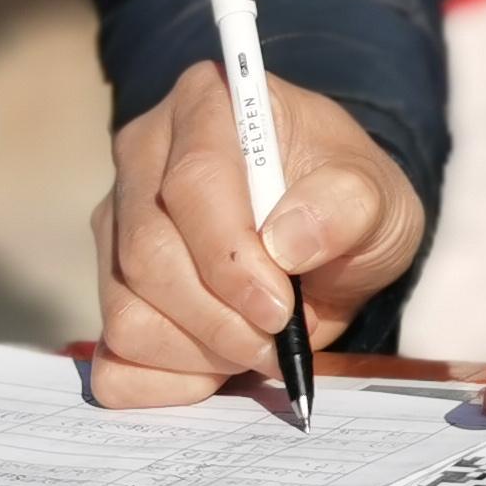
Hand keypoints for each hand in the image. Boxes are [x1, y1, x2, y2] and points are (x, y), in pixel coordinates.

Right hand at [90, 61, 427, 408]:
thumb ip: (348, 204)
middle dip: (221, 317)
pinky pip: (112, 358)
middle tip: (279, 340)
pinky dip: (167, 382)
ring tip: (260, 345)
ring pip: (127, 311)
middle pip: (150, 255)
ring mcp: (116, 224)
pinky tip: (217, 367)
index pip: (194, 183)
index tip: (280, 308)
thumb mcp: (378, 195)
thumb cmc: (347, 202)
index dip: (231, 258)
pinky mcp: (108, 288)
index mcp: (208, 103)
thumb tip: (288, 242)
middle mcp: (144, 155)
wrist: (331, 235)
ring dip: (201, 351)